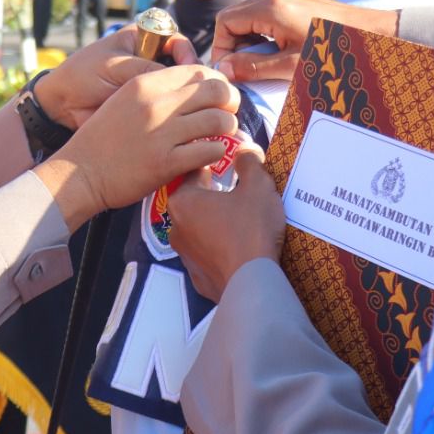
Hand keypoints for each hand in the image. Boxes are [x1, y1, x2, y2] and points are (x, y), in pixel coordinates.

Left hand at [34, 24, 197, 127]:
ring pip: (178, 90)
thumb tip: (183, 79)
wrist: (60, 105)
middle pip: (182, 66)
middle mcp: (149, 60)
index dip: (187, 54)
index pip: (177, 41)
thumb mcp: (116, 66)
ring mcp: (149, 86)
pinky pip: (167, 109)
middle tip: (199, 93)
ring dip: (186, 98)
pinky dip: (175, 114)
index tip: (190, 70)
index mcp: (142, 39)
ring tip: (192, 109)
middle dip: (192, 79)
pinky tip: (182, 121)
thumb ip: (147, 69)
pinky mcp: (146, 107)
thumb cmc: (83, 74)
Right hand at [37, 65, 241, 226]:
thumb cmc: (103, 138)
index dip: (216, 81)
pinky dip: (217, 152)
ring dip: (227, 127)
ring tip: (221, 135)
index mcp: (145, 84)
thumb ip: (157, 91)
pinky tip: (210, 155)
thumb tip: (196, 87)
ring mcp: (162, 133)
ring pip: (219, 120)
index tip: (218, 94)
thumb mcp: (125, 100)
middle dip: (230, 100)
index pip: (198, 70)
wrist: (79, 173)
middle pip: (216, 89)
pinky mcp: (167, 163)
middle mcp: (156, 104)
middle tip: (228, 112)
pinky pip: (211, 151)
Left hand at [167, 149, 283, 301]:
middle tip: (241, 192)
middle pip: (196, 201)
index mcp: (183, 201)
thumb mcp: (257, 186)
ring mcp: (185, 255)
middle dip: (216, 194)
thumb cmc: (251, 229)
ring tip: (244, 221)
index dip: (215, 163)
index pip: (195, 171)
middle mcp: (176, 227)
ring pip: (201, 228)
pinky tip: (241, 246)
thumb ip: (249, 162)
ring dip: (217, 222)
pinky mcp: (198, 277)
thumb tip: (244, 151)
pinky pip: (209, 253)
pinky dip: (221, 247)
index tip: (230, 161)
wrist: (252, 282)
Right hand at [209, 0, 396, 83]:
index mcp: (269, 8)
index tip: (232, 72)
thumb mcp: (290, 66)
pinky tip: (280, 54)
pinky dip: (264, 36)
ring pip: (249, 18)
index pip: (224, 23)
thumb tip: (222, 70)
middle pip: (234, 19)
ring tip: (266, 65)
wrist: (371, 35)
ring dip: (250, 43)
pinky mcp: (294, 2)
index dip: (222, 49)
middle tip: (248, 71)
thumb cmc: (334, 54)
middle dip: (235, 47)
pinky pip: (265, 17)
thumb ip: (253, 67)